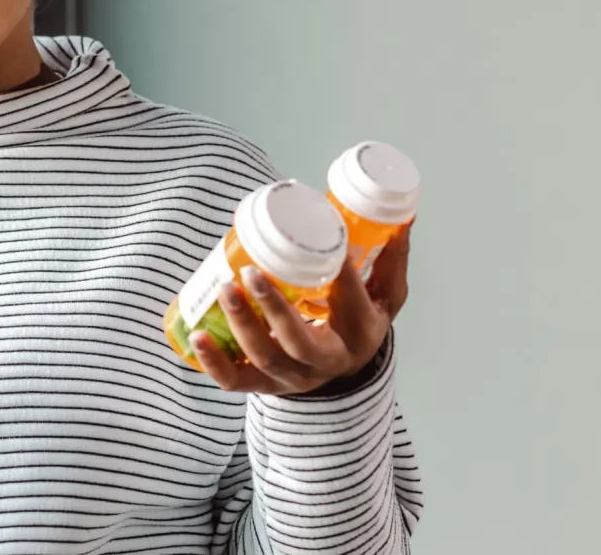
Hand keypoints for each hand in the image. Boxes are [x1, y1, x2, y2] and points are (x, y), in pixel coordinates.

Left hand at [192, 222, 411, 394]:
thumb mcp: (385, 295)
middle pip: (301, 342)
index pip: (351, 301)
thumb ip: (390, 258)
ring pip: (266, 359)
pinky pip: (237, 382)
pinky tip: (197, 336)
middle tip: (251, 272)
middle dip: (274, 309)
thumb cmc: (359, 322)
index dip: (339, 273)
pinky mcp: (266, 386)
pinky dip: (214, 362)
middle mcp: (328, 361)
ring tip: (224, 288)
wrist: (346, 372)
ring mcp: (294, 377)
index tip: (325, 240)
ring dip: (241, 326)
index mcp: (361, 333)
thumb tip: (403, 215)